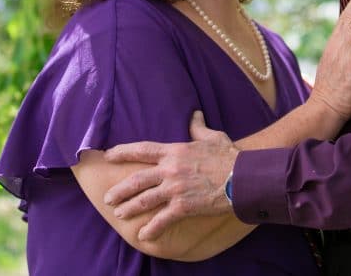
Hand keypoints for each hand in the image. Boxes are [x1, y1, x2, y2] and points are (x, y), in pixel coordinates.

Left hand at [103, 111, 237, 240]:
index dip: (123, 152)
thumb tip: (194, 115)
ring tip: (119, 214)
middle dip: (120, 190)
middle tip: (107, 197)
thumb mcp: (212, 136)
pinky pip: (162, 219)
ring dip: (129, 208)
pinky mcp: (184, 206)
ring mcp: (175, 189)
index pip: (142, 149)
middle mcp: (170, 169)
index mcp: (174, 151)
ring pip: (145, 200)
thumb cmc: (228, 155)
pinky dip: (151, 228)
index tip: (109, 155)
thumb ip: (198, 127)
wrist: (243, 176)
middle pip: (137, 180)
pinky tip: (143, 235)